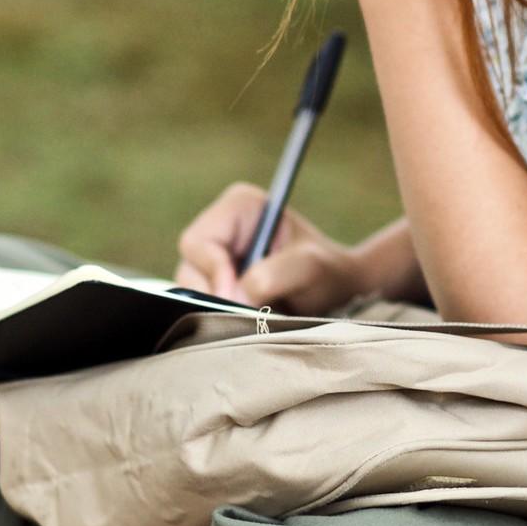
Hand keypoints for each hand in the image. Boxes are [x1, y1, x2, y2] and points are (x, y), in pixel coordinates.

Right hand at [173, 182, 370, 314]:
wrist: (337, 291)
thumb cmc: (327, 272)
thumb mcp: (309, 269)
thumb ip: (273, 276)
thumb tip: (235, 297)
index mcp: (239, 206)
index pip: (199, 241)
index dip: (213, 272)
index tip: (236, 299)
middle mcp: (221, 227)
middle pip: (189, 268)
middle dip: (214, 295)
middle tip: (247, 315)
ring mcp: (215, 256)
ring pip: (190, 290)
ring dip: (218, 308)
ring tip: (255, 316)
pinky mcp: (215, 281)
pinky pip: (200, 303)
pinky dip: (220, 315)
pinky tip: (248, 319)